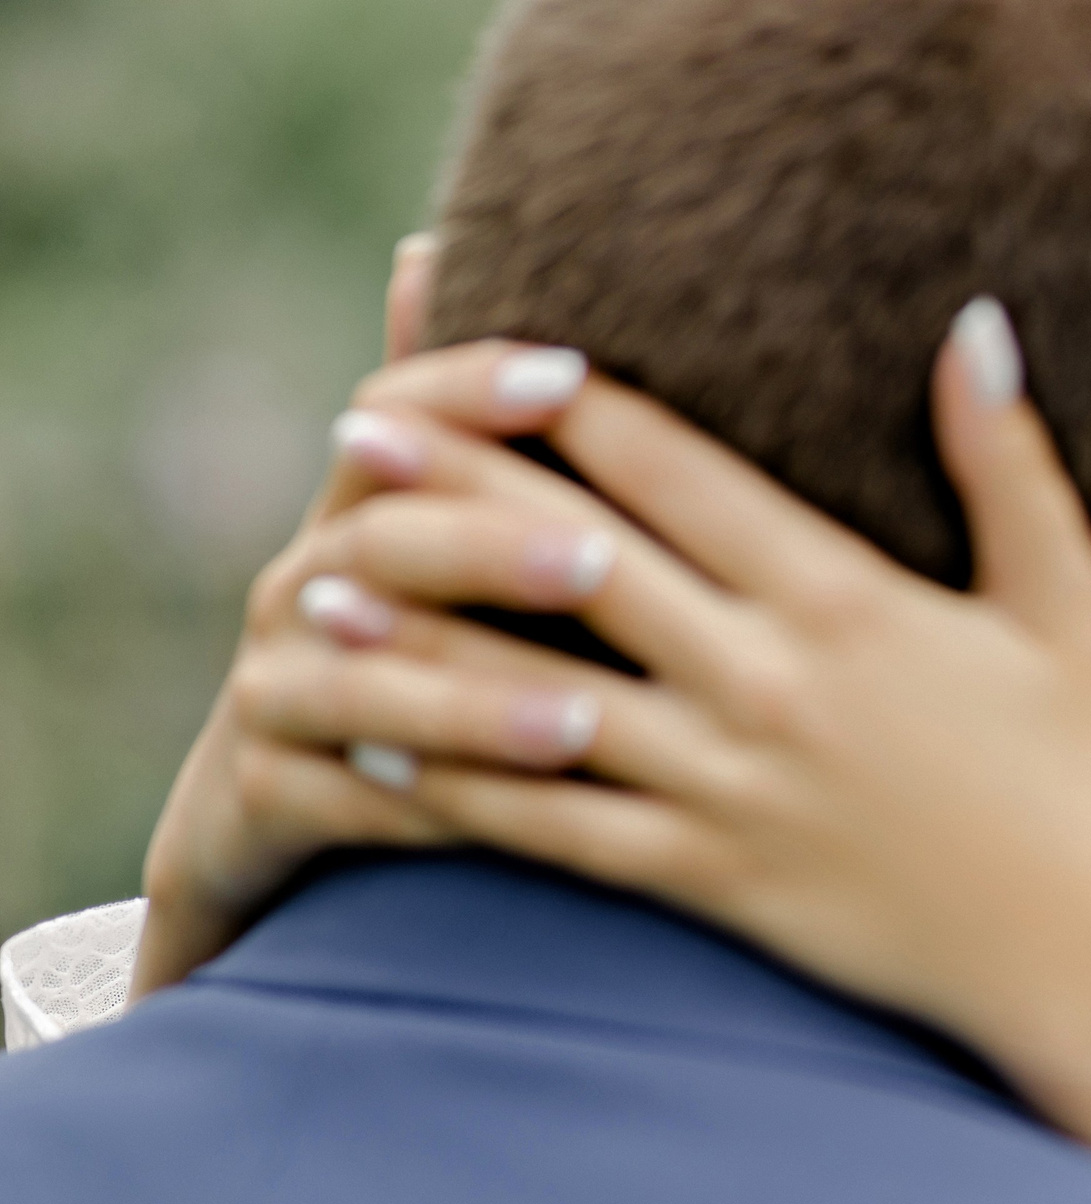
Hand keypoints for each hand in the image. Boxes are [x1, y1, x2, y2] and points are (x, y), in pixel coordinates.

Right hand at [134, 235, 615, 993]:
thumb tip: (515, 271)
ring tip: (584, 722)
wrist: (299, 800)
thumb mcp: (482, 545)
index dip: (476, 387)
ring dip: (475, 702)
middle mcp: (307, 582)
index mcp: (370, 505)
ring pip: (366, 684)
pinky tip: (514, 826)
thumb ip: (522, 441)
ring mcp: (278, 688)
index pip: (407, 412)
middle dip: (491, 548)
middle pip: (388, 543)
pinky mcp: (269, 798)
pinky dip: (426, 815)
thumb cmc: (441, 646)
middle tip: (602, 561)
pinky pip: (346, 805)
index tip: (576, 372)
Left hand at [189, 305, 1090, 1046]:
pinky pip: (558, 830)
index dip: (569, 409)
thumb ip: (1007, 462)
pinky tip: (383, 756)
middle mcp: (769, 680)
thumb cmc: (1079, 770)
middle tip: (354, 438)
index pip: (676, 477)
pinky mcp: (710, 879)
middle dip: (457, 494)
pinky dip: (461, 793)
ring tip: (318, 596)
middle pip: (578, 564)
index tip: (485, 357)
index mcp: (844, 597)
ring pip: (539, 700)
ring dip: (421, 645)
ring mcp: (730, 785)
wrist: (1083, 950)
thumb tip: (974, 323)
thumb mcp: (1064, 600)